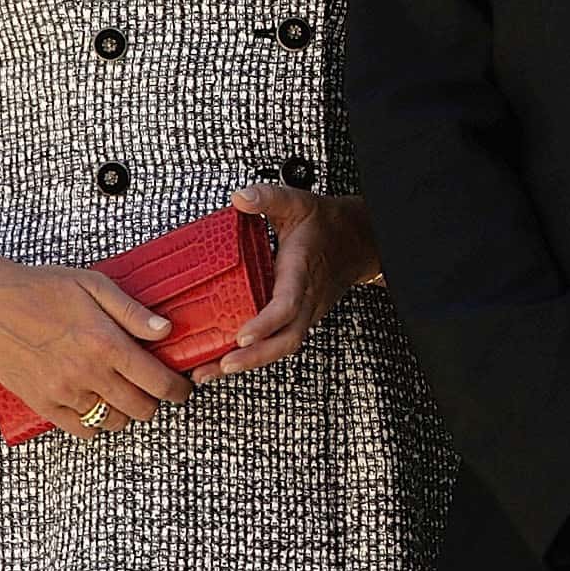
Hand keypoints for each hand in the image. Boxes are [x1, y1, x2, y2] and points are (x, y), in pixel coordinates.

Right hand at [0, 255, 191, 437]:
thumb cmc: (41, 288)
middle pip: (139, 408)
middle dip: (155, 402)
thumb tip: (167, 330)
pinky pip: (81, 429)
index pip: (157, 381)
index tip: (182, 389)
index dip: (177, 390)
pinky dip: (96, 423)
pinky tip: (98, 405)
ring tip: (126, 396)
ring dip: (126, 413)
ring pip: (112, 421)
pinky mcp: (42, 403)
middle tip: (155, 390)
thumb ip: (133, 312)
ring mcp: (64, 392)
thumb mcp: (94, 285)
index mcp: (105, 343)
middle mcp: (88, 373)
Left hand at [192, 185, 373, 381]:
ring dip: (248, 363)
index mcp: (302, 271)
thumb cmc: (327, 224)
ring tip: (209, 373)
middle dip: (254, 358)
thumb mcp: (298, 202)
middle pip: (286, 340)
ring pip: (281, 347)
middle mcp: (306, 299)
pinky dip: (253, 355)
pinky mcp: (299, 318)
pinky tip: (223, 360)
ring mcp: (305, 313)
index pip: (288, 305)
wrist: (360, 240)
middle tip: (220, 367)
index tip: (242, 335)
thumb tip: (240, 197)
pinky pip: (278, 342)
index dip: (266, 323)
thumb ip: (269, 197)